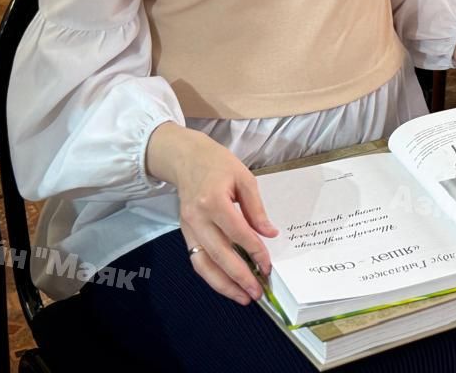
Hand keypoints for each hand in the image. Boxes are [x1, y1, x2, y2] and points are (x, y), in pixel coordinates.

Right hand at [145, 123, 277, 304]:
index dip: (255, 251)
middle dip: (239, 276)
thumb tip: (270, 234)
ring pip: (203, 264)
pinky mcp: (185, 234)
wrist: (186, 159)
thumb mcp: (244, 178)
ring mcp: (188, 229)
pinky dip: (212, 276)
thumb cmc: (219, 165)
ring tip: (243, 297)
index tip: (268, 265)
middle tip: (257, 292)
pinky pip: (197, 260)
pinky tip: (227, 284)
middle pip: (219, 255)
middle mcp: (197, 219)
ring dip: (223, 285)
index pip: (238, 233)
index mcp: (213, 201)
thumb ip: (256, 208)